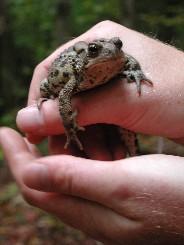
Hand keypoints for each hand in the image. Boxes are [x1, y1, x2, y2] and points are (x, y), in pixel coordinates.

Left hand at [1, 127, 183, 243]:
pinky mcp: (120, 192)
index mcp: (87, 211)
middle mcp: (91, 209)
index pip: (34, 186)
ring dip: (58, 149)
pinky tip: (87, 137)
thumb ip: (74, 181)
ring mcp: (106, 201)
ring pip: (69, 174)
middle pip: (48, 180)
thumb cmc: (172, 196)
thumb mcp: (122, 185)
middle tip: (31, 122)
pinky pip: (89, 171)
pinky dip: (81, 152)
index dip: (15, 159)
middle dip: (33, 151)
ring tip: (56, 124)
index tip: (3, 132)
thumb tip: (28, 173)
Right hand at [16, 21, 183, 154]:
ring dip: (87, 139)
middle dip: (67, 128)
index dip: (39, 102)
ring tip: (100, 160)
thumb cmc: (179, 94)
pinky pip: (99, 121)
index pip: (52, 70)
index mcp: (98, 45)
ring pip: (82, 113)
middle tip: (69, 155)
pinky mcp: (119, 101)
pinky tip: (111, 154)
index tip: (34, 132)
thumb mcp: (123, 102)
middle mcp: (100, 61)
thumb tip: (28, 119)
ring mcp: (110, 82)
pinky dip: (101, 139)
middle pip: (66, 95)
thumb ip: (76, 109)